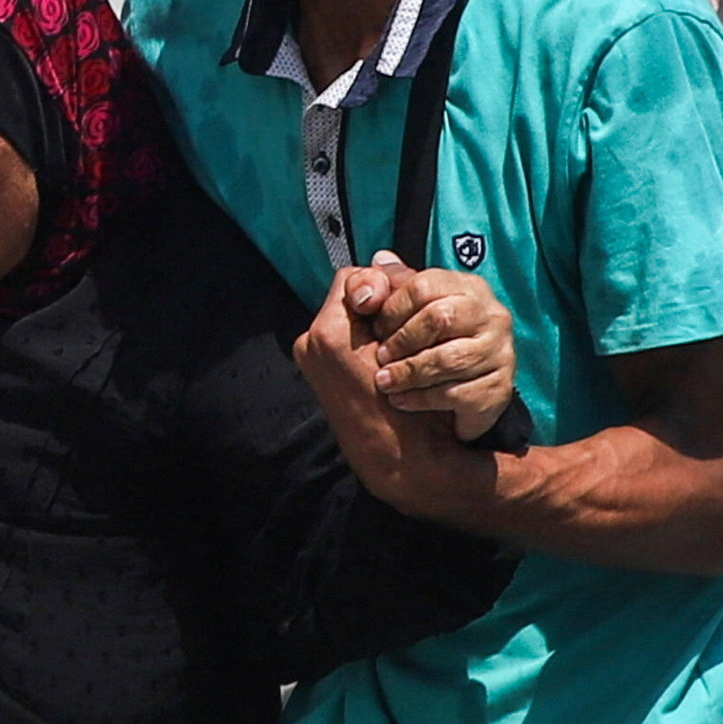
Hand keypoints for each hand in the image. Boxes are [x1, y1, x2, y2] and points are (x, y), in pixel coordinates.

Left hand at [292, 294, 488, 518]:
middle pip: (347, 300)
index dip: (381, 287)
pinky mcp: (319, 375)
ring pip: (346, 320)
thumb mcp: (402, 346)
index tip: (398, 308)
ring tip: (391, 351)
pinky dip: (361, 345)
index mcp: (326, 335)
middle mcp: (311, 345)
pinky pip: (341, 341)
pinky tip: (383, 364)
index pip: (352, 279)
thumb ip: (385, 298)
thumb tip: (378, 261)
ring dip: (369, 327)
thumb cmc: (411, 408)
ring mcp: (312, 361)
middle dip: (374, 308)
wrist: (401, 462)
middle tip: (397, 330)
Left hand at [335, 255, 516, 434]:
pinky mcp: (499, 388)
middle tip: (380, 357)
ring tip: (385, 382)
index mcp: (468, 287)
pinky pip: (457, 394)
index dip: (392, 308)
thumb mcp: (408, 309)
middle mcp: (492, 315)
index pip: (424, 285)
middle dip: (402, 340)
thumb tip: (378, 261)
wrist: (460, 402)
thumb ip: (388, 284)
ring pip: (448, 359)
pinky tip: (402, 401)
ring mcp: (501, 352)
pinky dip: (423, 399)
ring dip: (408, 373)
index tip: (375, 328)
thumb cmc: (429, 346)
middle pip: (440, 318)